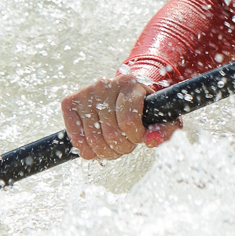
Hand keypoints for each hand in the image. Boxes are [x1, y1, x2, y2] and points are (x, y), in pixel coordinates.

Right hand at [60, 68, 176, 160]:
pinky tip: (96, 149)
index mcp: (130, 84)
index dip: (134, 137)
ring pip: (93, 139)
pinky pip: (75, 137)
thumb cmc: (143, 107)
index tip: (138, 137)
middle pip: (111, 133)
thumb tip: (151, 141)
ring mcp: (85, 93)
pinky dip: (86, 150)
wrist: (122, 91)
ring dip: (105, 152)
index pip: (128, 121)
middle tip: (126, 146)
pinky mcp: (69, 102)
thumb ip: (165, 129)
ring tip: (113, 147)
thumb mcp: (160, 115)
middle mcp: (105, 84)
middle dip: (121, 147)